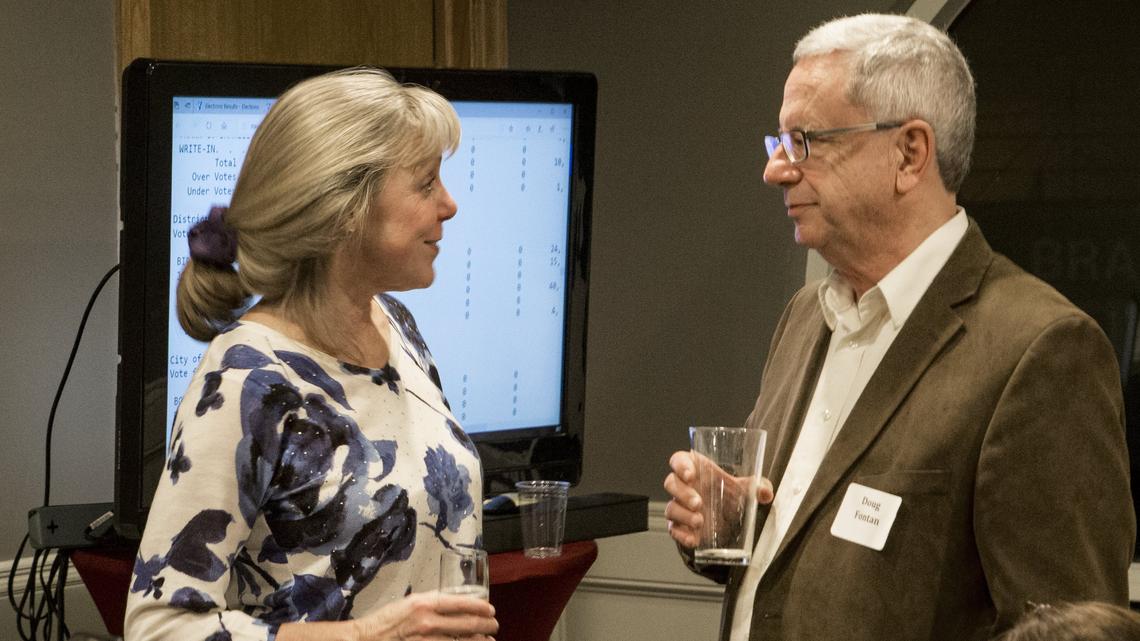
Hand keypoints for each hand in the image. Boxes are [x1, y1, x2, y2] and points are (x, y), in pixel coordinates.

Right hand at [353, 591, 498, 640]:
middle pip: (467, 624)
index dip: (480, 607)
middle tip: (494, 625)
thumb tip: (453, 606)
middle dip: (486, 625)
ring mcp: (426, 640)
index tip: (490, 609)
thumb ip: (430, 604)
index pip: (461, 603)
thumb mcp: (409, 604)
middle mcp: (427, 622)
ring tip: (487, 640)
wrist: (365, 640)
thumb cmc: (385, 622)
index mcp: (424, 604)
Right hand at [663, 451, 773, 548]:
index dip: (680, 466)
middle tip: (699, 503)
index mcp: (694, 469)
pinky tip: (693, 539)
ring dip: (683, 514)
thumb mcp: (741, 488)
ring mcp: (679, 506)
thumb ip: (755, 486)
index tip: (690, 475)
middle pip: (671, 483)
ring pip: (671, 507)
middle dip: (683, 493)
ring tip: (699, 521)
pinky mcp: (679, 525)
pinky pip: (673, 529)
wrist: (724, 518)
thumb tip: (766, 493)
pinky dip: (681, 535)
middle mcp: (683, 486)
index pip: (678, 460)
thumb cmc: (727, 494)